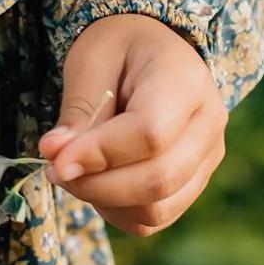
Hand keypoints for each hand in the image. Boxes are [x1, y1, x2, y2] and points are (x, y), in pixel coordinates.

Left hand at [37, 13, 227, 235]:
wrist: (153, 49)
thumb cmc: (120, 47)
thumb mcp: (92, 60)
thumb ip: (79, 111)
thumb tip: (57, 158)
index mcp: (186, 81)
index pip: (149, 134)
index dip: (100, 155)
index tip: (54, 161)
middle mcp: (208, 124)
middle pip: (158, 180)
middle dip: (97, 186)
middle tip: (55, 170)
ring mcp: (208, 157)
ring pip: (158, 208)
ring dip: (105, 202)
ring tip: (75, 172)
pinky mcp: (196, 182)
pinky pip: (156, 218)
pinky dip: (119, 211)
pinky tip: (98, 182)